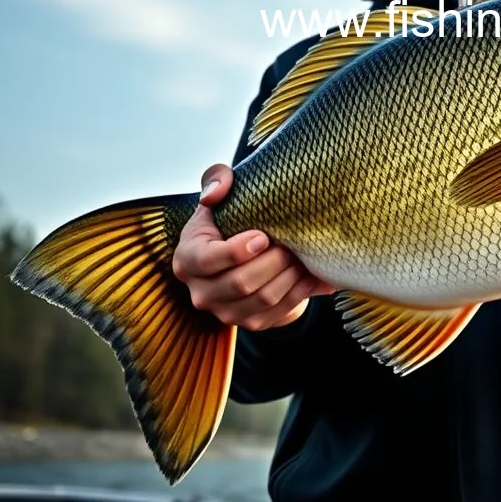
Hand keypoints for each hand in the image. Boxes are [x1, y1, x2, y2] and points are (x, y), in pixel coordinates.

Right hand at [172, 163, 334, 330]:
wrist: (247, 246)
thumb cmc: (231, 215)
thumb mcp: (221, 192)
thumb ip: (216, 179)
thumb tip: (215, 194)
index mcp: (188, 259)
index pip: (207, 261)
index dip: (237, 250)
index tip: (263, 235)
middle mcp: (202, 292)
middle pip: (241, 284)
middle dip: (273, 261)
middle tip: (291, 243)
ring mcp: (226, 312)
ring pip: (264, 300)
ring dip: (290, 276)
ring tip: (304, 254)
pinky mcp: (252, 322)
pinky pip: (280, 312)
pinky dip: (301, 291)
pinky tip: (313, 272)